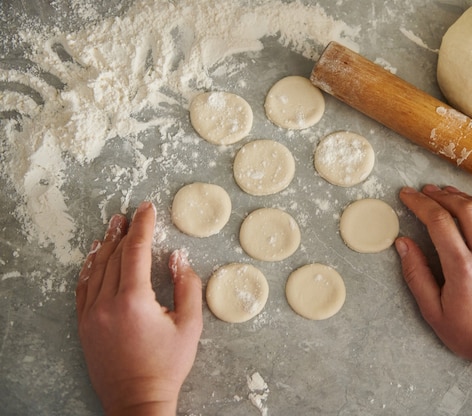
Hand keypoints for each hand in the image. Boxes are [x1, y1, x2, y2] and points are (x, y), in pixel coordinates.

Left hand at [76, 202, 202, 414]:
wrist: (137, 399)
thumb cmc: (167, 365)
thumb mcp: (190, 325)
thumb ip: (187, 286)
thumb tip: (178, 258)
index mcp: (135, 300)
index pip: (136, 250)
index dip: (143, 226)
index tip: (148, 209)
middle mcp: (107, 303)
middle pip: (114, 255)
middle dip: (124, 231)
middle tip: (131, 213)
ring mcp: (92, 314)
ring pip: (96, 268)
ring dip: (105, 245)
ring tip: (113, 226)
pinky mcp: (85, 324)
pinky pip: (83, 287)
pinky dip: (89, 267)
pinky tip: (94, 256)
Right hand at [394, 185, 471, 364]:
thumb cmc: (471, 335)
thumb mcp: (433, 312)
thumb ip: (416, 275)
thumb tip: (403, 243)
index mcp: (462, 269)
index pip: (438, 222)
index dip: (419, 203)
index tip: (407, 195)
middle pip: (465, 208)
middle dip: (441, 194)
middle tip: (425, 191)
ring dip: (467, 197)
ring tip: (450, 194)